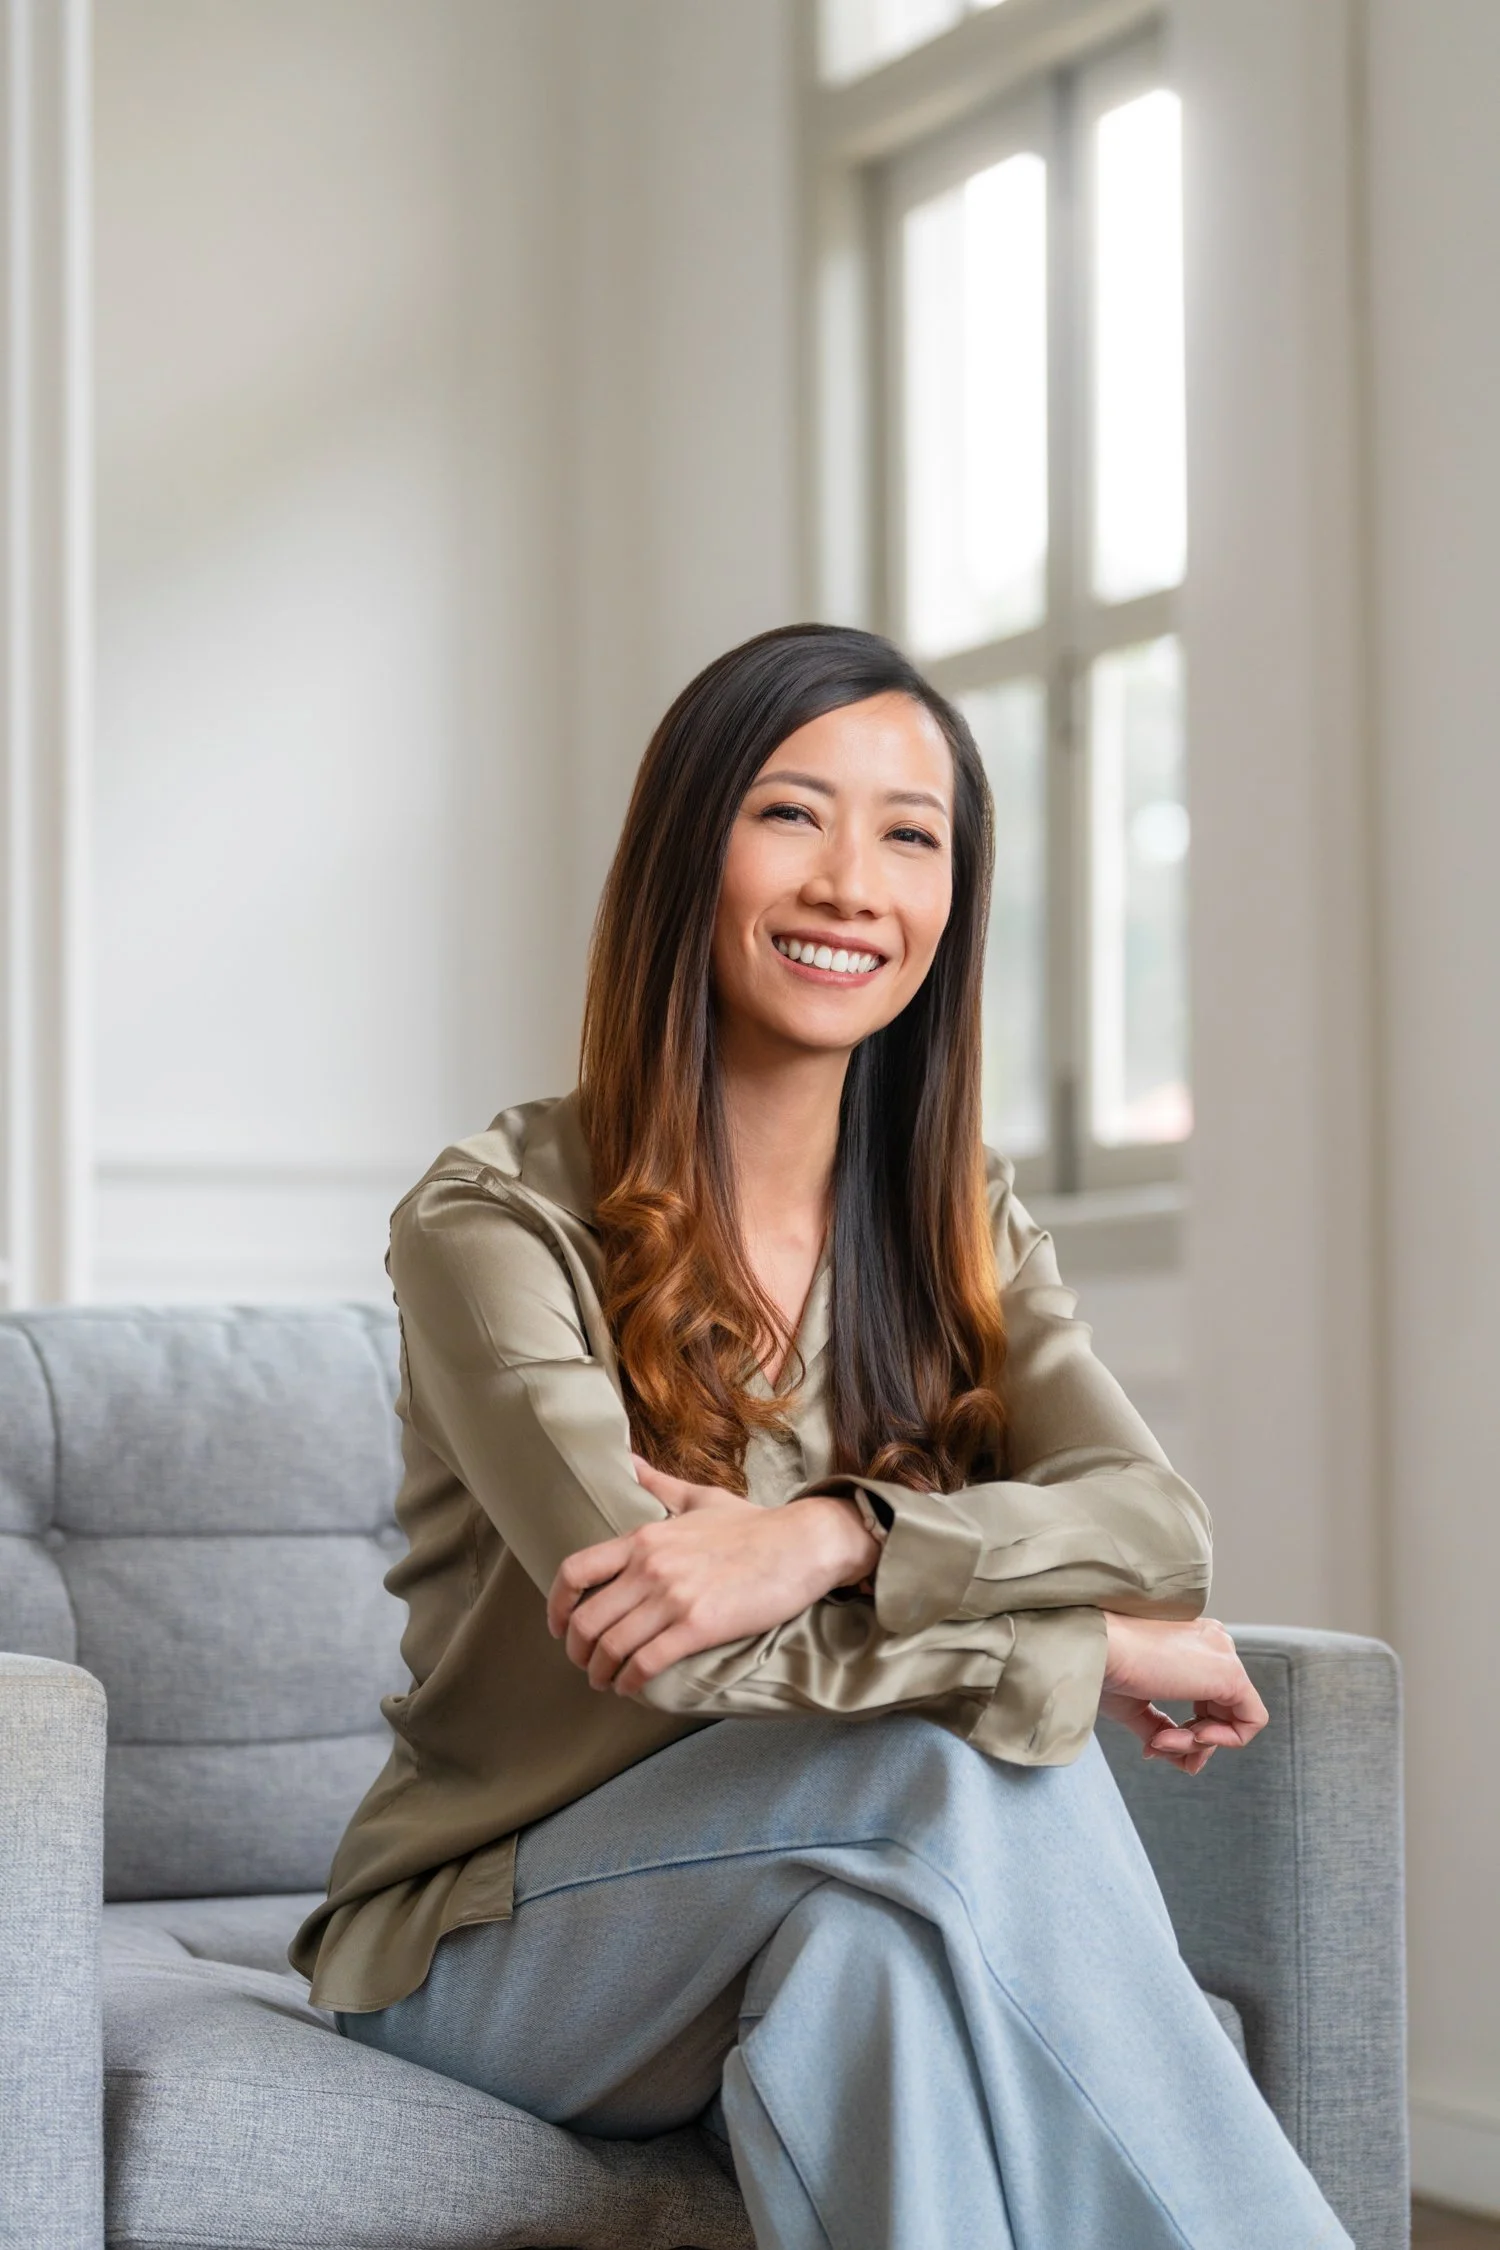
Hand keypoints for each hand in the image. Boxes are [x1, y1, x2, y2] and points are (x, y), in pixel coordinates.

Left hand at [545, 1466, 879, 1694]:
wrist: (801, 1543)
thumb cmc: (753, 1524)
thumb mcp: (699, 1497)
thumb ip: (657, 1485)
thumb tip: (626, 1459)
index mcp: (644, 1538)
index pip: (575, 1571)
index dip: (556, 1605)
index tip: (558, 1626)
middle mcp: (650, 1567)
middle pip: (587, 1618)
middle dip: (577, 1650)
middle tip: (584, 1663)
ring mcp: (673, 1598)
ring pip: (612, 1645)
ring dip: (600, 1671)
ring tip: (604, 1680)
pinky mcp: (699, 1626)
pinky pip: (647, 1662)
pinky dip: (630, 1680)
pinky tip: (631, 1686)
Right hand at [1099, 1614, 1267, 1776]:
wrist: (1096, 1648)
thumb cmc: (1105, 1669)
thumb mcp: (1137, 1703)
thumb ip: (1164, 1728)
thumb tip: (1186, 1762)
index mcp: (1192, 1642)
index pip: (1207, 1698)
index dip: (1185, 1731)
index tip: (1154, 1744)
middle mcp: (1213, 1644)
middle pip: (1222, 1711)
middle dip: (1192, 1741)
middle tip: (1157, 1747)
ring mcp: (1224, 1655)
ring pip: (1234, 1718)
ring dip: (1196, 1744)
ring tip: (1160, 1740)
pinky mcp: (1231, 1674)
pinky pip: (1251, 1720)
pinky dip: (1225, 1741)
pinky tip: (1193, 1737)